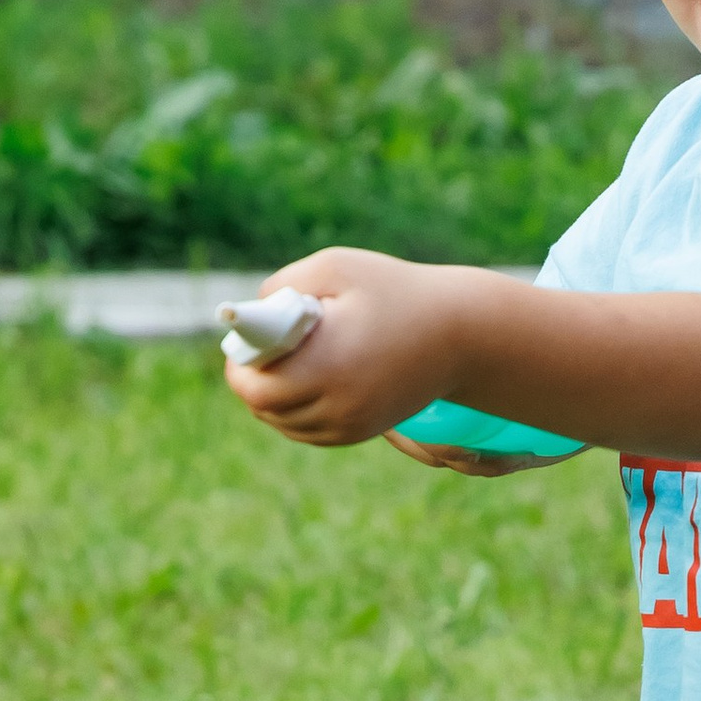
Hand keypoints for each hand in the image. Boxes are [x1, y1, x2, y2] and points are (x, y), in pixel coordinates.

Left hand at [222, 247, 466, 446]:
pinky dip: (294, 412)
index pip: (253, 385)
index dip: (240, 362)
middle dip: (252, 379)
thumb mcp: (334, 268)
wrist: (460, 334)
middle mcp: (337, 404)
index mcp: (325, 365)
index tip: (246, 339)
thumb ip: (282, 285)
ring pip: (284, 423)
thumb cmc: (395, 292)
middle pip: (263, 408)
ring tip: (283, 363)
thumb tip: (252, 313)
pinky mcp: (361, 432)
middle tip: (261, 349)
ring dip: (272, 398)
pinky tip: (301, 383)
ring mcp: (351, 424)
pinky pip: (309, 431)